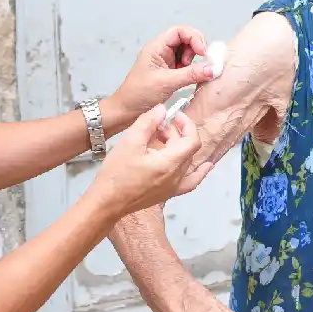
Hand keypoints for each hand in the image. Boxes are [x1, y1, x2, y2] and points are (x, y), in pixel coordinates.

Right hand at [91, 105, 211, 215]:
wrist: (107, 202)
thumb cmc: (116, 175)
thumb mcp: (130, 141)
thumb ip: (148, 122)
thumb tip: (162, 109)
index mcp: (170, 163)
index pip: (191, 139)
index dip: (186, 124)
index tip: (174, 115)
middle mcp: (176, 176)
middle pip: (187, 148)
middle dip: (175, 133)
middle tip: (156, 126)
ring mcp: (174, 187)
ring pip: (186, 161)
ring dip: (177, 147)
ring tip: (160, 140)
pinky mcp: (167, 193)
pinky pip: (190, 181)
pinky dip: (199, 172)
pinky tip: (205, 167)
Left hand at [108, 26, 213, 128]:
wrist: (127, 110)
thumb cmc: (138, 94)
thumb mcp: (167, 82)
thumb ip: (190, 74)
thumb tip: (211, 68)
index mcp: (157, 47)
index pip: (179, 31)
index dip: (194, 37)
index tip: (202, 52)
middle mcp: (162, 51)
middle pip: (186, 39)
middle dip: (196, 49)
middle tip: (200, 63)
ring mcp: (167, 61)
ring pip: (188, 52)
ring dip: (194, 61)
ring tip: (191, 73)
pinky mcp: (170, 72)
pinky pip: (186, 65)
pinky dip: (192, 70)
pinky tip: (192, 78)